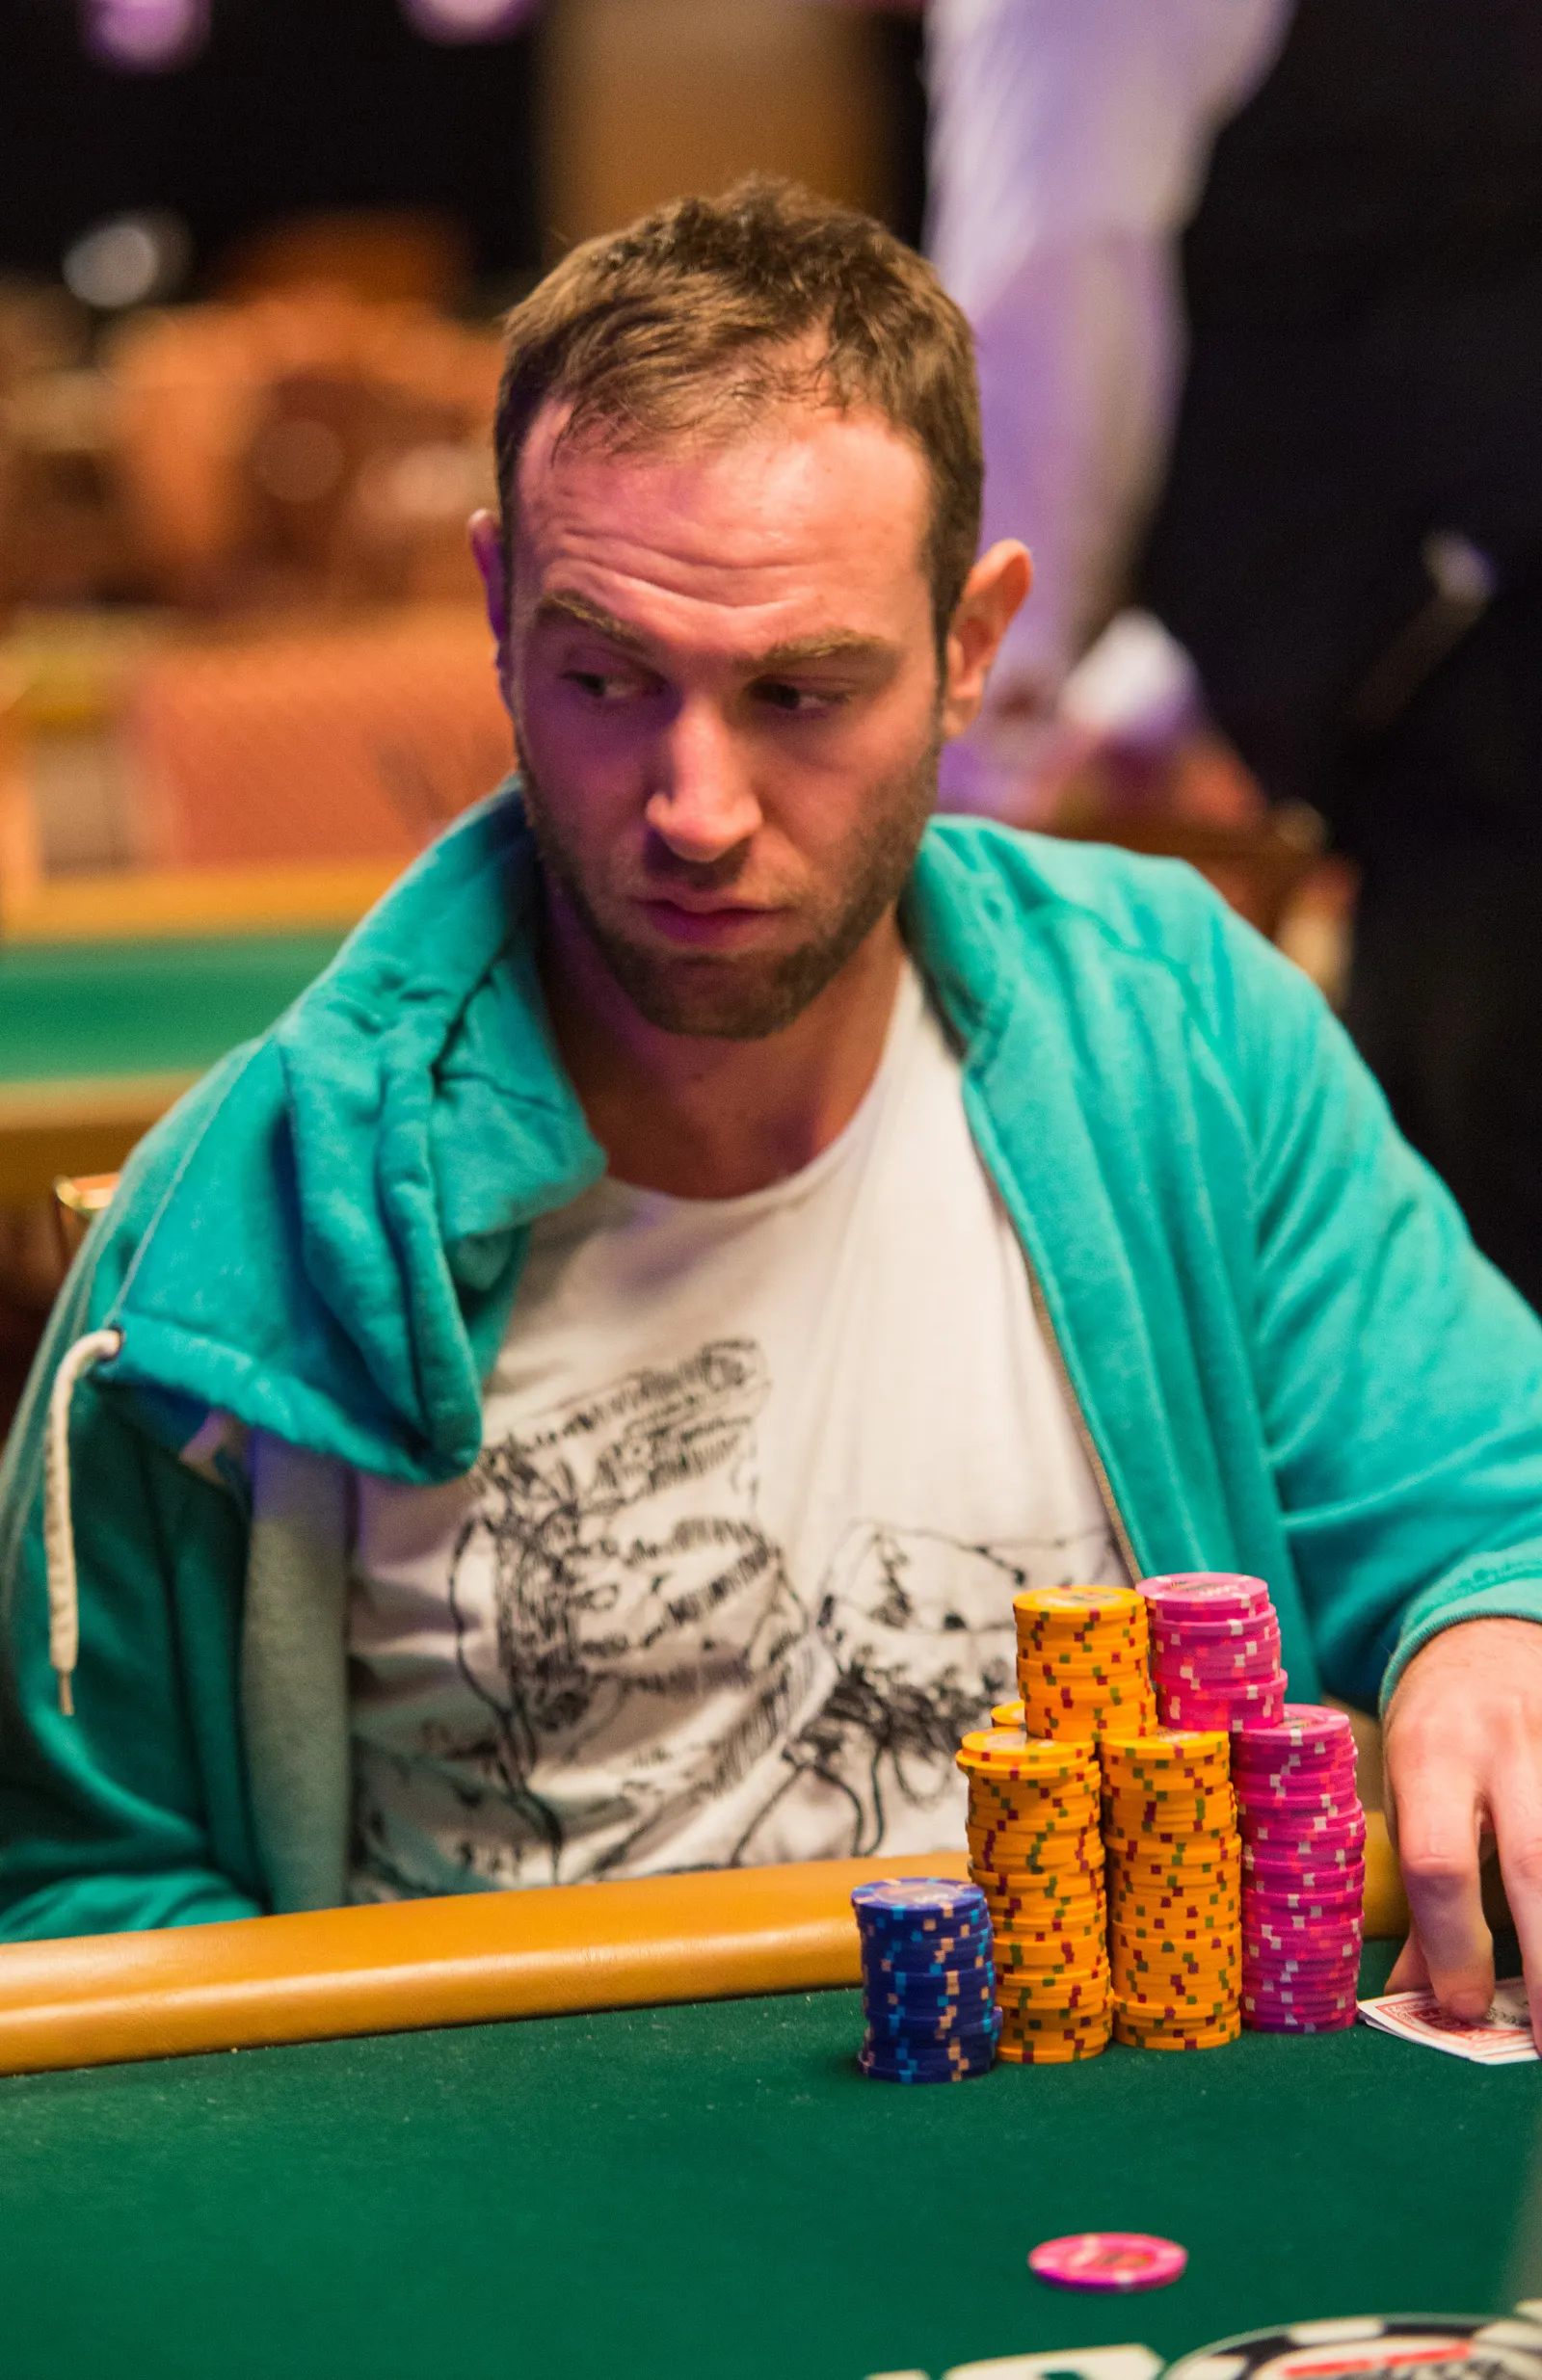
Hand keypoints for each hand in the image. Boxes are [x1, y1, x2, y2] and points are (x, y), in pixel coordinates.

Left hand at [1382, 1614, 1541, 2045]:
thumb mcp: (1406, 1792)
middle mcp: (1502, 1744)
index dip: (1454, 1945)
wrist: (1487, 1641)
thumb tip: (1417, 1998)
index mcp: (1429, 1754)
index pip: (1438, 1861)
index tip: (1463, 2009)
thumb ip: (1420, 1893)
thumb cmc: (1438, 1732)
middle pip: (1536, 1865)